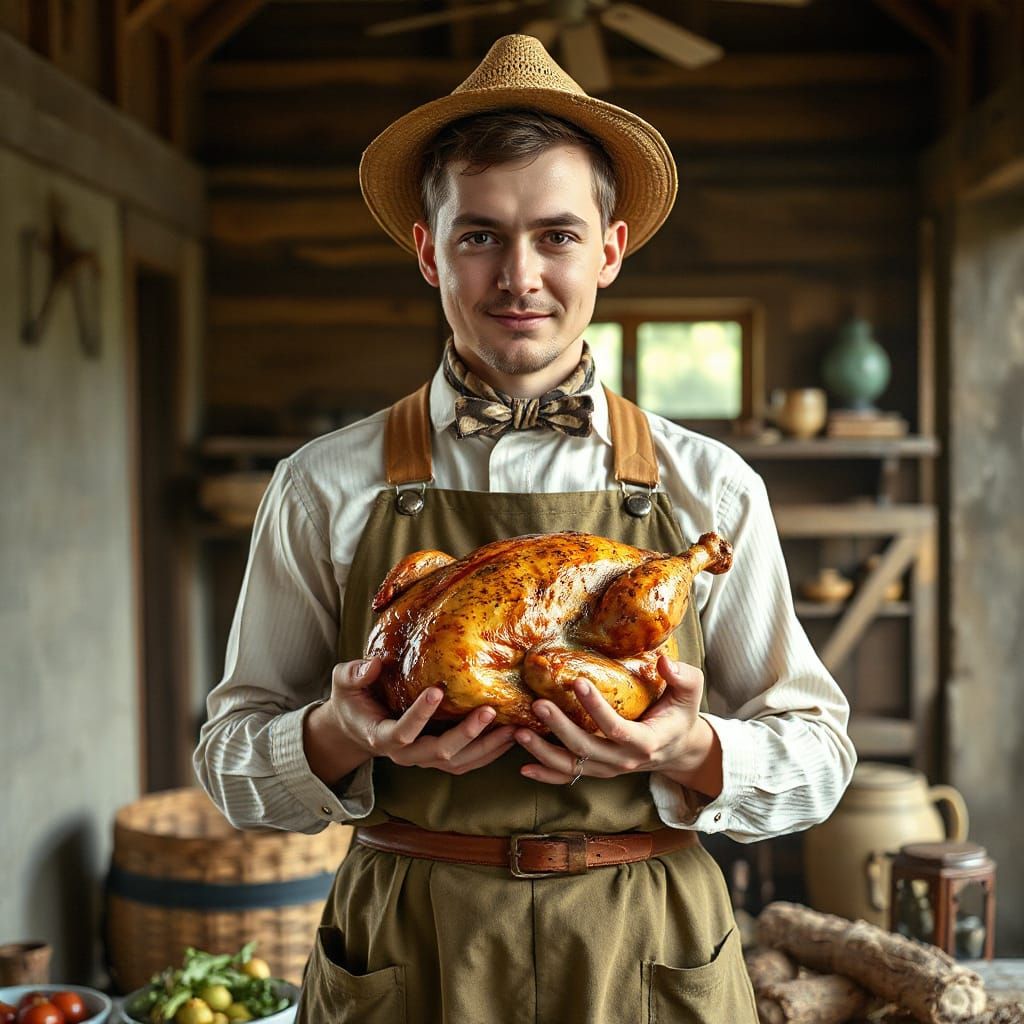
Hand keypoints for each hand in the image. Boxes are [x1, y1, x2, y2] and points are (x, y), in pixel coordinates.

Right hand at [305, 657, 515, 783]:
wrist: (357, 728)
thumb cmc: (352, 700)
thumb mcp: (343, 683)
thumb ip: (354, 674)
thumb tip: (374, 663)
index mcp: (381, 736)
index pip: (402, 732)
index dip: (419, 715)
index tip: (437, 690)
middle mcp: (406, 754)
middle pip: (439, 752)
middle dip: (465, 733)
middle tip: (488, 710)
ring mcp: (424, 760)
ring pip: (459, 762)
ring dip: (487, 746)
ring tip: (512, 728)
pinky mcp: (439, 760)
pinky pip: (468, 763)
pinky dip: (491, 752)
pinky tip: (511, 736)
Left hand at [513, 655, 721, 797]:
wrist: (677, 748)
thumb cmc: (680, 714)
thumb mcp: (690, 693)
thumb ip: (683, 676)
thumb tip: (664, 661)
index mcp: (646, 741)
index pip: (617, 728)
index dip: (597, 708)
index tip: (578, 682)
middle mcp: (624, 761)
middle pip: (586, 748)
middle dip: (560, 728)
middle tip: (538, 704)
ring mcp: (608, 769)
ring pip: (572, 766)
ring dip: (543, 752)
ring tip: (519, 732)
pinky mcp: (597, 771)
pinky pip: (568, 777)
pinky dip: (545, 774)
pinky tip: (523, 767)